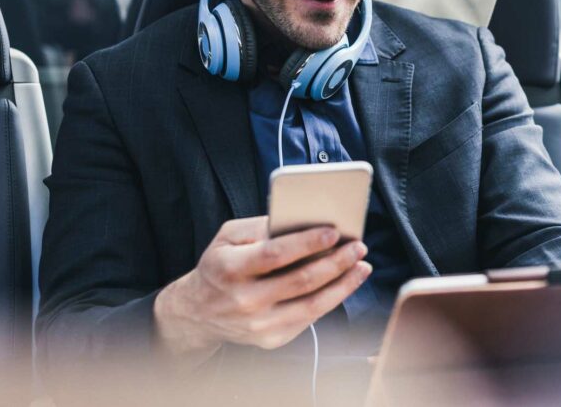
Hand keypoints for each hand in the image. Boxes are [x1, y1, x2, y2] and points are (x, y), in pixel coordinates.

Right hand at [153, 216, 370, 363]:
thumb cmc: (220, 265)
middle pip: (300, 281)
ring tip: (362, 266)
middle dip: (336, 262)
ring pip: (312, 305)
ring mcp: (258, 325)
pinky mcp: (271, 339)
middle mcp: (244, 300)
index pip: (274, 255)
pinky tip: (346, 283)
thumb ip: (261, 226)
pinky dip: (332, 299)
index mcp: (230, 268)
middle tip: (358, 246)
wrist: (198, 312)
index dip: (307, 243)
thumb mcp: (228, 237)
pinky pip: (310, 318)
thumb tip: (302, 221)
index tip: (334, 231)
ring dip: (343, 284)